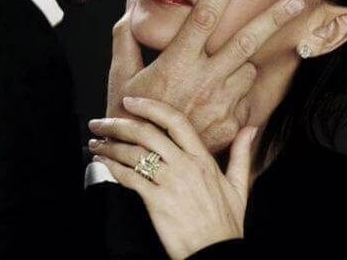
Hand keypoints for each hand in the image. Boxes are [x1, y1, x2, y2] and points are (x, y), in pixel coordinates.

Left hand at [89, 97, 258, 259]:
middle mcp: (185, 166)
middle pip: (146, 133)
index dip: (150, 107)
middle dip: (118, 124)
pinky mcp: (156, 202)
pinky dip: (112, 167)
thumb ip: (242, 154)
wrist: (216, 253)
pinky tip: (103, 163)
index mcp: (203, 159)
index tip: (131, 101)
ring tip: (96, 143)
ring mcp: (170, 183)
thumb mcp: (240, 186)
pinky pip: (129, 177)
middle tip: (100, 123)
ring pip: (134, 154)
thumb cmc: (226, 224)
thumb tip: (250, 130)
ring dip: (110, 146)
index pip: (175, 120)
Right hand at [107, 0, 304, 151]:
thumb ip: (125, 36)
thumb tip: (129, 4)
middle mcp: (203, 81)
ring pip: (248, 70)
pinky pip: (246, 99)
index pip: (203, 16)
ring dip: (241, 66)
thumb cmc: (129, 116)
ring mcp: (220, 104)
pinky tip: (214, 105)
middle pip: (245, 41)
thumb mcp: (121, 75)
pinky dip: (237, 95)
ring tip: (214, 79)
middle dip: (274, 17)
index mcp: (176, 63)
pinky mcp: (231, 125)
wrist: (144, 164)